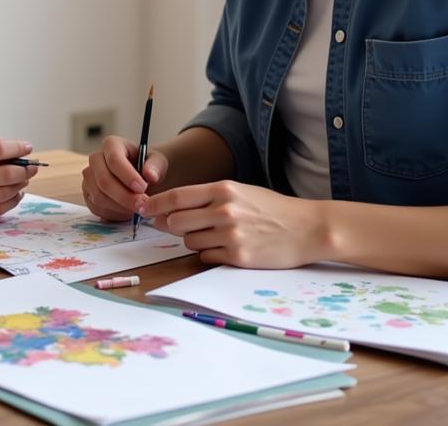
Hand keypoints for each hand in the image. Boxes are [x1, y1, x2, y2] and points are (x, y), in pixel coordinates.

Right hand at [0, 138, 37, 226]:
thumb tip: (10, 150)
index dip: (17, 148)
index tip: (28, 147)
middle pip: (6, 173)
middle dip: (25, 168)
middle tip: (34, 165)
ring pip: (4, 193)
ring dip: (20, 185)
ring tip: (25, 179)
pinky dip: (9, 202)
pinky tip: (15, 195)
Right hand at [81, 134, 168, 220]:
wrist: (140, 179)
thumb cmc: (147, 167)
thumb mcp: (158, 162)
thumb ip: (156, 166)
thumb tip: (150, 176)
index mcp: (111, 145)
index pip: (114, 160)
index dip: (127, 175)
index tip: (143, 187)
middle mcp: (95, 159)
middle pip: (104, 181)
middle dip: (124, 196)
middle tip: (143, 205)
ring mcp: (89, 178)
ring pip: (99, 197)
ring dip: (120, 207)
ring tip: (138, 208)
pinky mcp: (88, 195)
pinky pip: (97, 208)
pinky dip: (114, 214)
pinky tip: (128, 212)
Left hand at [139, 181, 327, 267]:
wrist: (306, 228)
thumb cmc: (271, 208)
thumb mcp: (240, 192)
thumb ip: (208, 198)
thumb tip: (173, 208)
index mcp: (223, 190)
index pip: (177, 197)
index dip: (155, 204)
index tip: (141, 207)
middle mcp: (224, 210)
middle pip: (177, 221)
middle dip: (170, 225)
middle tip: (173, 226)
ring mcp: (230, 234)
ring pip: (190, 241)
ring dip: (193, 240)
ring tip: (213, 235)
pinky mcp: (238, 256)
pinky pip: (206, 257)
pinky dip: (209, 254)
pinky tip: (225, 247)